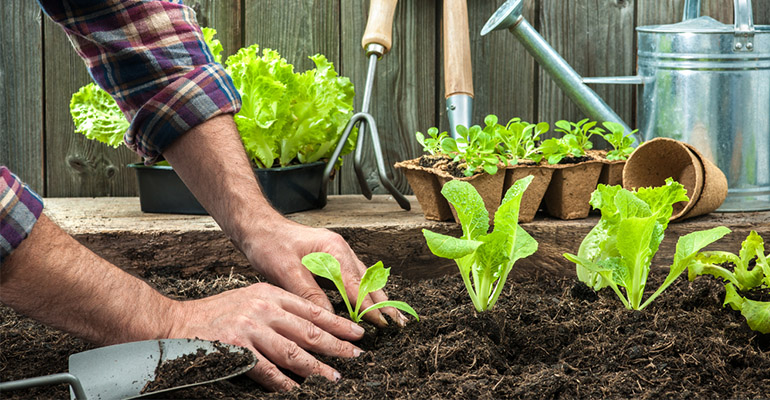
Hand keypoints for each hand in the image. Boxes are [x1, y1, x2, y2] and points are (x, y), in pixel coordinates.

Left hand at [161, 115, 405, 326]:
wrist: (257, 226)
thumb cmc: (269, 244)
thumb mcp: (286, 271)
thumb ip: (309, 294)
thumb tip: (328, 317)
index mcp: (333, 250)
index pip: (357, 285)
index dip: (370, 307)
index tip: (383, 324)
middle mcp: (340, 250)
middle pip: (368, 281)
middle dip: (384, 303)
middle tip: (399, 323)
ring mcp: (338, 253)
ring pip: (364, 279)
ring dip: (377, 298)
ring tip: (392, 316)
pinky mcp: (331, 258)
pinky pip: (354, 277)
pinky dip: (364, 292)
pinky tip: (370, 302)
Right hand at [167, 282, 364, 390]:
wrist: (176, 322)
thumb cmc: (217, 314)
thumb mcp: (251, 299)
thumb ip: (279, 310)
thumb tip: (311, 330)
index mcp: (270, 294)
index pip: (312, 309)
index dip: (338, 323)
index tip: (357, 333)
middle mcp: (263, 308)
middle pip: (309, 330)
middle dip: (336, 345)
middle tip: (356, 356)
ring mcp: (250, 329)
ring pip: (293, 352)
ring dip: (316, 367)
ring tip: (334, 377)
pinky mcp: (236, 349)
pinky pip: (267, 370)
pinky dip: (284, 382)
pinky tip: (297, 389)